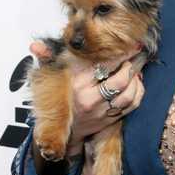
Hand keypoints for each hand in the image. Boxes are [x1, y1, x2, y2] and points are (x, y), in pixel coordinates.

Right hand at [28, 41, 145, 156]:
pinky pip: (132, 105)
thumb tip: (35, 45)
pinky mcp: (110, 119)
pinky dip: (138, 92)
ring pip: (129, 94)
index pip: (103, 66)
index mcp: (77, 84)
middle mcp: (90, 99)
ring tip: (135, 67)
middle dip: (131, 65)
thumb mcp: (50, 76)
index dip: (120, 54)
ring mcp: (102, 111)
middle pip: (120, 80)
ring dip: (136, 78)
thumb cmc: (58, 98)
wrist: (61, 130)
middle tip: (135, 55)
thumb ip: (46, 58)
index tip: (130, 45)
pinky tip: (136, 82)